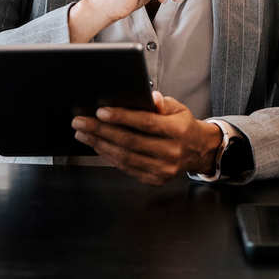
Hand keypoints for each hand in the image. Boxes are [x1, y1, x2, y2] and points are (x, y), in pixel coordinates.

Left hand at [71, 93, 222, 185]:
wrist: (198, 151)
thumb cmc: (183, 126)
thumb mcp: (179, 108)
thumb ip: (163, 102)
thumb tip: (152, 98)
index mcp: (178, 131)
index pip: (145, 123)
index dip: (121, 117)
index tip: (100, 111)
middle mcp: (171, 152)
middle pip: (130, 141)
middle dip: (101, 130)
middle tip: (81, 122)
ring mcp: (163, 169)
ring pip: (125, 157)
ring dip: (100, 144)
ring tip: (83, 133)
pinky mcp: (155, 180)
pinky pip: (127, 168)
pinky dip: (109, 156)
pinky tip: (98, 146)